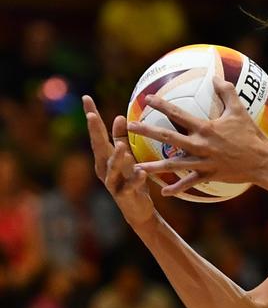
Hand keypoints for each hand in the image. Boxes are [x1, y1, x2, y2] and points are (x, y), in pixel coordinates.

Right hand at [83, 95, 154, 226]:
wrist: (137, 209)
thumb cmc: (131, 179)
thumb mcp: (127, 157)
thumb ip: (121, 138)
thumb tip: (119, 116)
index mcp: (104, 157)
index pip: (97, 133)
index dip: (92, 116)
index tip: (86, 98)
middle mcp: (104, 168)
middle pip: (98, 147)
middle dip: (95, 131)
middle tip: (91, 115)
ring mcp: (113, 182)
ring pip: (112, 168)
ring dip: (116, 157)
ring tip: (120, 146)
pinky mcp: (124, 194)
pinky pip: (130, 186)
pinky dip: (135, 179)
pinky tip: (141, 172)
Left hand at [128, 79, 267, 195]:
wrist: (263, 162)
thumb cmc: (252, 135)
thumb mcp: (240, 111)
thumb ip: (227, 92)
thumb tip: (216, 77)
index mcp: (205, 128)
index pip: (178, 114)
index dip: (162, 105)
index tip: (147, 99)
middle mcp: (201, 145)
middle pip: (168, 138)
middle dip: (147, 131)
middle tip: (130, 127)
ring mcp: (204, 162)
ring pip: (173, 164)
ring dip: (153, 166)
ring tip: (135, 166)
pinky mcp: (209, 175)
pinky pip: (190, 183)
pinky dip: (178, 188)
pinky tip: (164, 192)